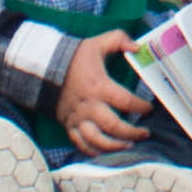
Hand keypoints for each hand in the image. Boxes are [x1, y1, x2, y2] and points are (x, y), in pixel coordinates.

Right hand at [55, 30, 151, 153]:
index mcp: (99, 87)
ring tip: (128, 145)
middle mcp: (89, 106)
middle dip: (132, 133)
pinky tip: (104, 152)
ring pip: (97, 141)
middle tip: (144, 133)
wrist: (43, 68)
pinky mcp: (68, 125)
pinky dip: (93, 152)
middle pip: (113, 127)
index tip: (148, 108)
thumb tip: (137, 46)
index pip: (125, 101)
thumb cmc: (73, 57)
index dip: (140, 106)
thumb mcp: (97, 43)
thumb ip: (119, 39)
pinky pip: (80, 144)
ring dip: (114, 147)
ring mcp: (77, 118)